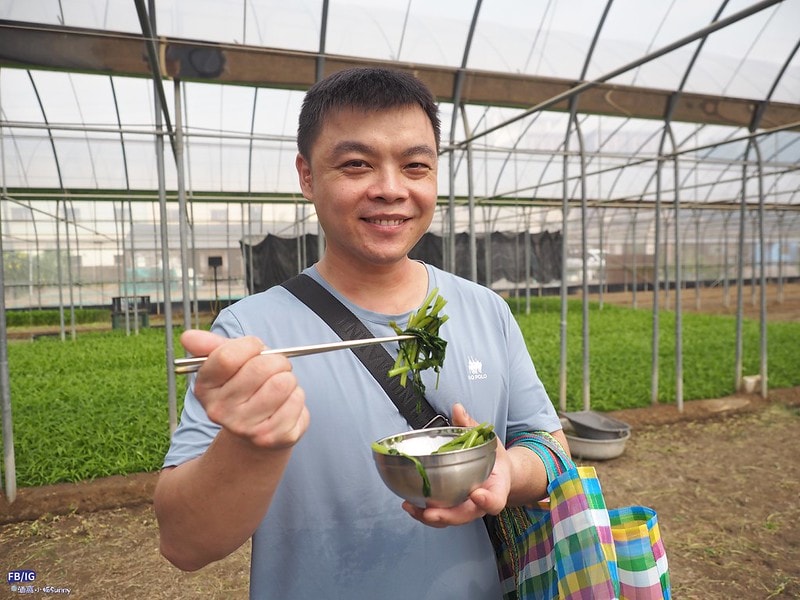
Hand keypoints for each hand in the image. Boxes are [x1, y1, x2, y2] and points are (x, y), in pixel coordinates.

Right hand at [180, 329, 309, 450]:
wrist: (253, 431)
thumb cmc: (243, 387)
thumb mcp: (226, 364)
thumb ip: (210, 346)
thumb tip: (187, 336)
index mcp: (204, 388)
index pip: (228, 356)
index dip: (250, 345)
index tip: (255, 348)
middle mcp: (219, 411)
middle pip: (261, 367)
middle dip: (276, 360)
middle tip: (273, 368)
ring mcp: (245, 427)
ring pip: (283, 383)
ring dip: (288, 379)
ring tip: (278, 387)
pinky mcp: (271, 437)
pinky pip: (296, 400)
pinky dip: (296, 397)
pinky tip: (284, 404)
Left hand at [401, 403, 510, 527]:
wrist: (500, 474)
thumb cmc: (494, 458)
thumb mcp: (488, 440)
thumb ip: (471, 426)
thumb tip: (457, 409)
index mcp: (497, 488)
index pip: (496, 500)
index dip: (487, 500)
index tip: (477, 494)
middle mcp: (482, 503)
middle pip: (467, 515)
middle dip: (448, 516)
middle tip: (430, 512)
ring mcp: (468, 508)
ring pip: (451, 519)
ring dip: (430, 517)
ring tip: (412, 508)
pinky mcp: (455, 508)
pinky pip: (441, 515)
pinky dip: (424, 513)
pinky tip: (409, 504)